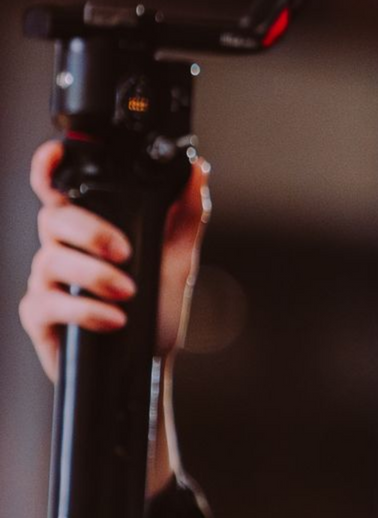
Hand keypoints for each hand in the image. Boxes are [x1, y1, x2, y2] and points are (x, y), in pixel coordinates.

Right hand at [19, 138, 210, 381]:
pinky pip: (47, 303)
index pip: (59, 191)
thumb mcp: (178, 260)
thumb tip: (199, 170)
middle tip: (124, 252)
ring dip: (94, 275)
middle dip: (88, 230)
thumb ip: (186, 214)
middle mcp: (62, 251)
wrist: (150, 364)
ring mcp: (46, 283)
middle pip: (52, 219)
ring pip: (50, 260)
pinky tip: (113, 319)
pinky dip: (84, 310)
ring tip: (128, 292)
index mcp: (88, 231)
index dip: (48, 169)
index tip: (54, 153)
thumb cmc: (156, 310)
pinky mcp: (39, 316)